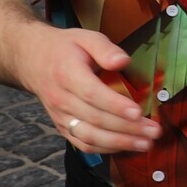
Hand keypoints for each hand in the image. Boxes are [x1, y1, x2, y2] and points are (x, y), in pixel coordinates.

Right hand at [18, 25, 161, 151]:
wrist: (32, 61)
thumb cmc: (65, 48)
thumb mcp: (85, 38)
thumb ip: (105, 49)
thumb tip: (123, 61)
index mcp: (67, 74)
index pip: (92, 94)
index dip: (115, 105)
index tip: (138, 112)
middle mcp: (61, 99)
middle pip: (95, 119)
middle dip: (127, 128)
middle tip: (154, 131)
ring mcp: (60, 116)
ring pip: (89, 136)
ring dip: (119, 143)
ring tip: (145, 144)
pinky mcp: (62, 126)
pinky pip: (82, 144)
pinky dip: (105, 149)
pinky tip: (127, 147)